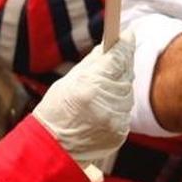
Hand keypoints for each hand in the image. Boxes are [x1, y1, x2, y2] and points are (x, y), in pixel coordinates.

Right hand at [33, 32, 134, 173]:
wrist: (53, 147)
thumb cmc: (56, 109)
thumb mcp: (70, 80)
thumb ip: (95, 62)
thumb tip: (112, 43)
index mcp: (89, 86)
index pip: (116, 59)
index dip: (124, 45)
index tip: (128, 34)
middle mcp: (105, 103)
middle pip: (125, 74)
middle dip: (121, 66)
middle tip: (114, 60)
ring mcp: (115, 120)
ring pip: (128, 92)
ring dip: (119, 87)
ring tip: (100, 92)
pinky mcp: (120, 133)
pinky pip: (126, 111)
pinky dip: (118, 106)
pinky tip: (102, 108)